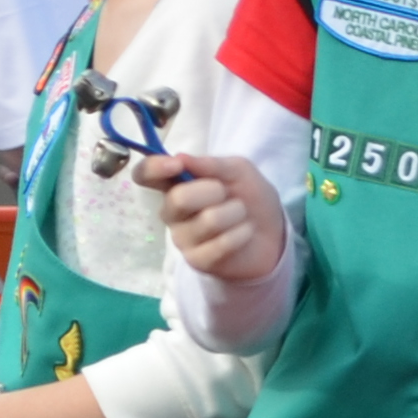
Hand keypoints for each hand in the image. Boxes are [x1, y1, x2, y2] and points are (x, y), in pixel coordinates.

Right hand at [139, 151, 286, 286]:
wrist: (272, 233)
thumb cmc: (249, 196)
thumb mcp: (239, 170)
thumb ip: (212, 164)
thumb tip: (180, 157)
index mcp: (176, 184)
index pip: (145, 175)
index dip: (153, 168)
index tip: (176, 165)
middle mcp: (172, 211)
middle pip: (177, 199)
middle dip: (213, 191)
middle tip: (227, 193)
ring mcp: (182, 238)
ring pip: (208, 220)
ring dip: (235, 213)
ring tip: (240, 215)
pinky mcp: (197, 260)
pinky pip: (221, 244)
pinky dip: (242, 233)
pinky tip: (244, 233)